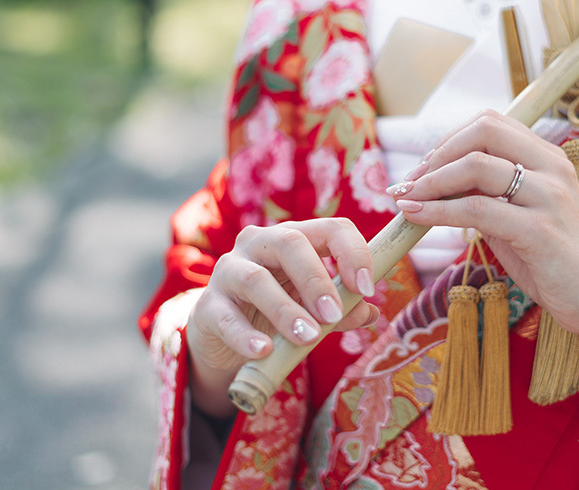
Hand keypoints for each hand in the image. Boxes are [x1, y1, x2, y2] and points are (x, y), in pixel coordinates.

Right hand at [187, 218, 378, 415]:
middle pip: (290, 243)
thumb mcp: (312, 309)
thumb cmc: (275, 312)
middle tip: (334, 314)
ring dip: (286, 309)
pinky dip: (245, 335)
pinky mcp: (207, 305)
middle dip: (317, 279)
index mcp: (294, 238)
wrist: (223, 336)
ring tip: (309, 337)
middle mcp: (259, 244)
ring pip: (255, 279)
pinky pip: (225, 316)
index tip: (368, 289)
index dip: (352, 253)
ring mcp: (229, 271)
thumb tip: (370, 313)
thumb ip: (341, 310)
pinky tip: (263, 350)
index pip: (330, 228)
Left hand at [388, 110, 578, 341]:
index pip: (490, 123)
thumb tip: (435, 184)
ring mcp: (549, 196)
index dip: (449, 140)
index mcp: (548, 158)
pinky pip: (477, 209)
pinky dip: (438, 211)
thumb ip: (487, 195)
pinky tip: (416, 217)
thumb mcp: (518, 217)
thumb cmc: (555, 261)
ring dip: (430, 182)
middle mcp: (552, 167)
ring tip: (405, 199)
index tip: (423, 168)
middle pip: (482, 131)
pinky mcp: (541, 230)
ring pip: (476, 166)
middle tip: (410, 183)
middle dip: (437, 154)